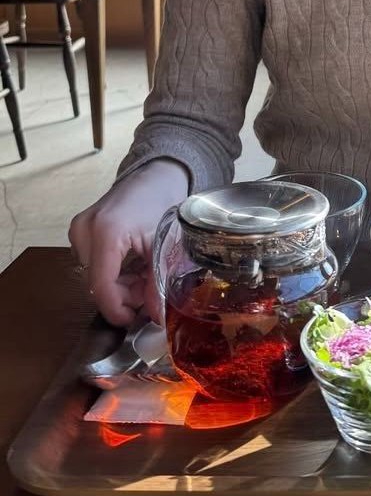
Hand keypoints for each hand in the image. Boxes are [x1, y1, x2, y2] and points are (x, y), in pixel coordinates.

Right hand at [68, 160, 188, 326]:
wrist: (156, 175)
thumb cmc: (163, 203)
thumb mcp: (165, 245)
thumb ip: (159, 284)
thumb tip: (158, 318)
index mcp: (107, 231)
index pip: (101, 286)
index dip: (116, 310)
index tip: (133, 320)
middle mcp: (85, 230)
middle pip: (97, 283)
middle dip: (124, 295)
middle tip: (149, 290)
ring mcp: (79, 229)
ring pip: (95, 276)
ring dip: (120, 284)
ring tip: (144, 272)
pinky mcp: (79, 230)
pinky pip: (93, 264)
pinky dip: (113, 271)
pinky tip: (133, 263)